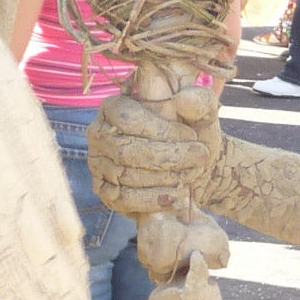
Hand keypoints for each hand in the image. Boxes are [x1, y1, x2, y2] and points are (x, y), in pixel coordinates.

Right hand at [90, 84, 222, 217]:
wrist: (193, 168)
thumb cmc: (192, 136)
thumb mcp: (201, 114)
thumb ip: (199, 101)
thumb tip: (184, 100)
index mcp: (114, 107)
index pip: (129, 119)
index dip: (163, 131)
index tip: (192, 137)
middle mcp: (98, 134)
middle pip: (126, 150)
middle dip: (168, 157)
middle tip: (199, 159)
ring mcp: (98, 164)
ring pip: (126, 175)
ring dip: (165, 178)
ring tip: (192, 175)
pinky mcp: (104, 191)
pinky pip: (123, 199)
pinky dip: (154, 199)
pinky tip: (177, 197)